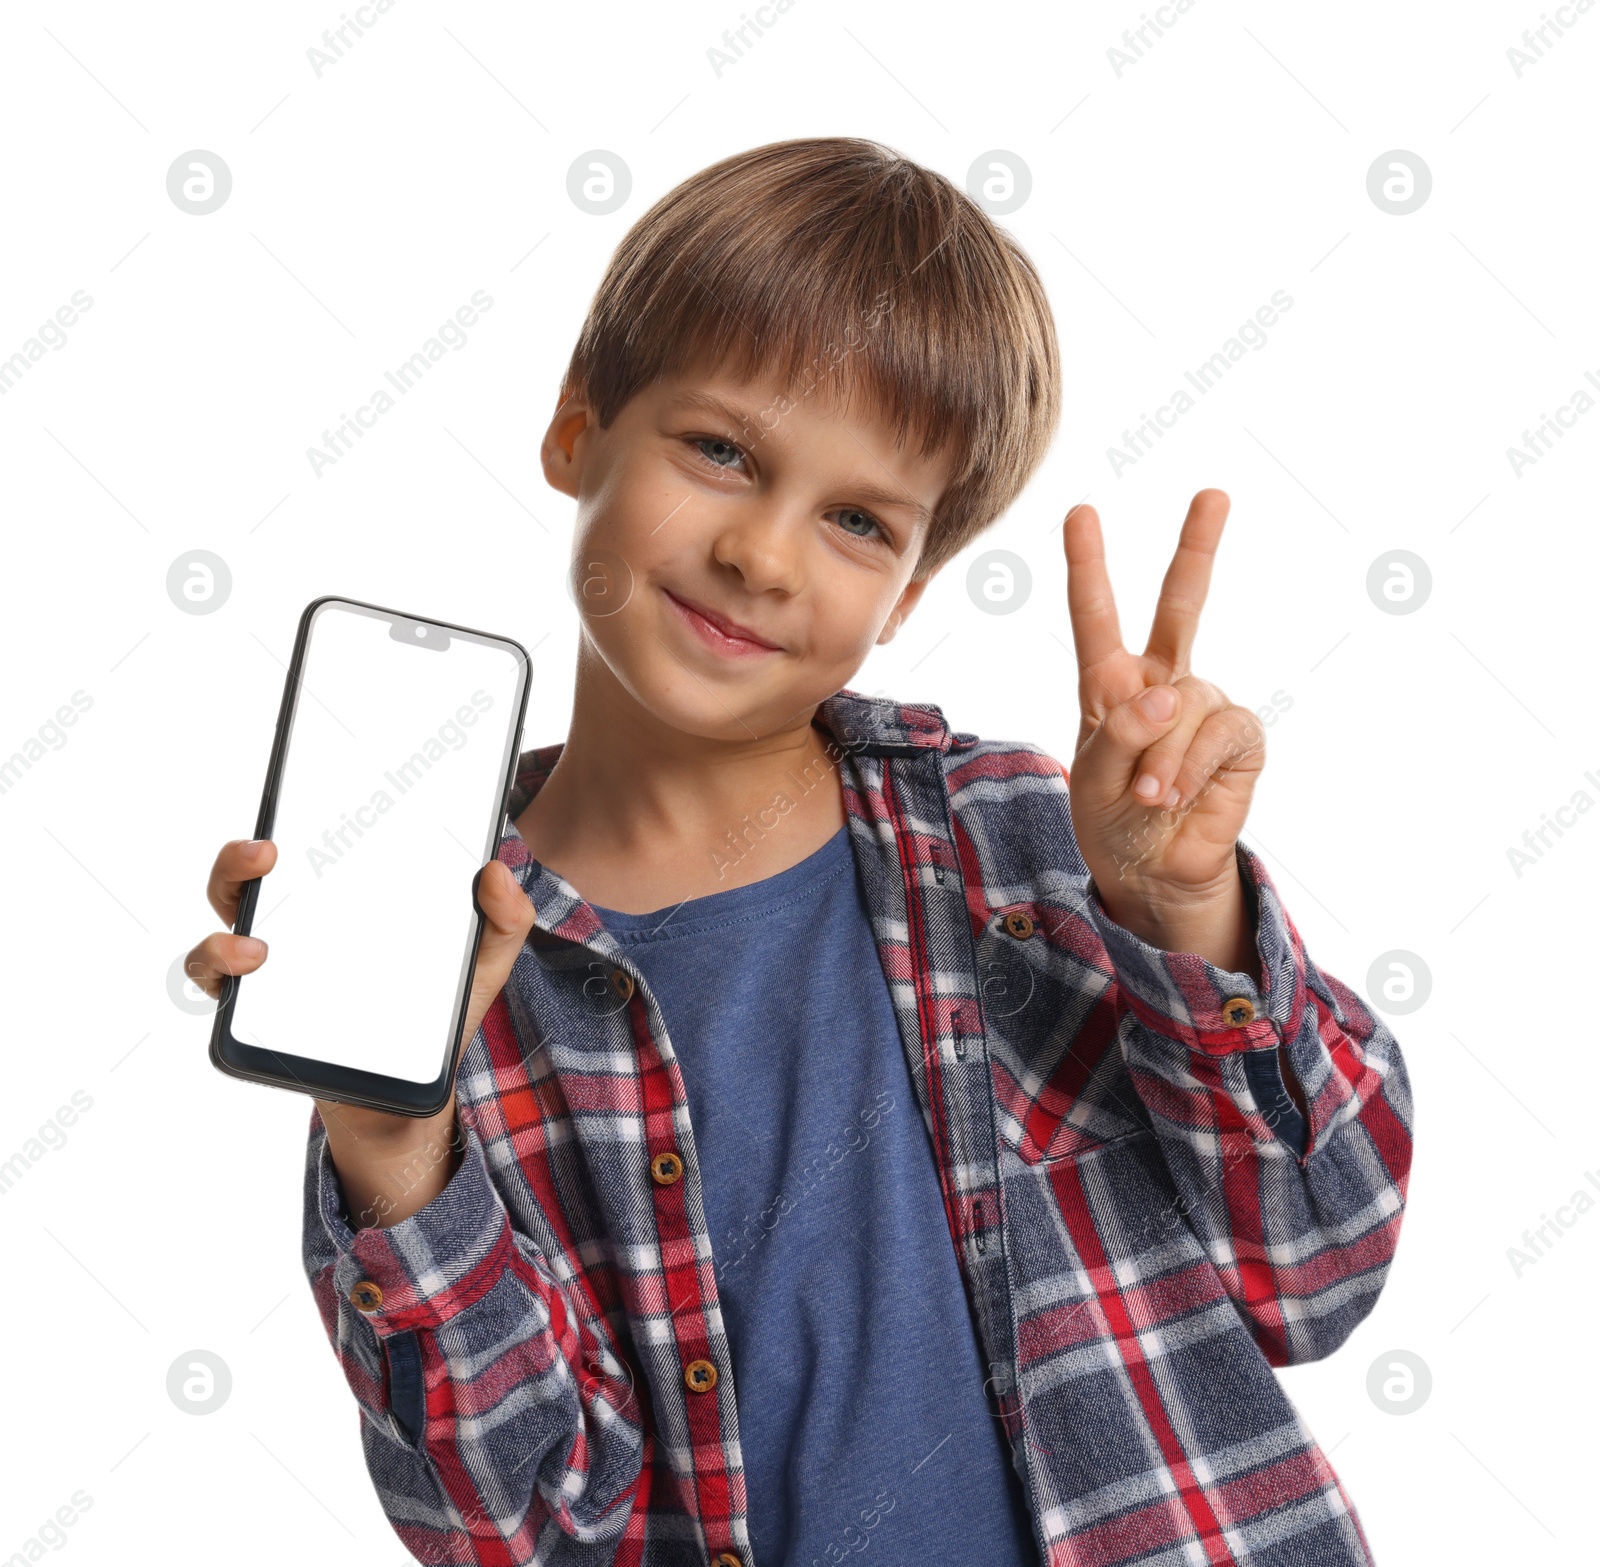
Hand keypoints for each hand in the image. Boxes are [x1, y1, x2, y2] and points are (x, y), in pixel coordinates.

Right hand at [187, 838, 535, 1221]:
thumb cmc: (438, 1014)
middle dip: (238, 858)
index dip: (298, 817)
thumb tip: (496, 871)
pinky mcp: (258, 1014)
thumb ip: (504, 918)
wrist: (411, 1094)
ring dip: (222, 927)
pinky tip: (248, 971)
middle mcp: (299, 927)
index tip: (308, 799)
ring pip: (222, 931)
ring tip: (255, 945)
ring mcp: (274, 970)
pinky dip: (217, 971)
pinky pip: (216, 986)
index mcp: (347, 902)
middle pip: (248, 879)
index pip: (311, 849)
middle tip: (264, 852)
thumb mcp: (482, 963)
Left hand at [1061, 489, 1266, 969]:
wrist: (1152, 873)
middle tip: (1214, 493)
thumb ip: (1117, 733)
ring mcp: (1204, 709)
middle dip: (1198, 549)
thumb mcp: (1091, 779)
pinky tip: (1172, 797)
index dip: (1089, 565)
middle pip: (1181, 607)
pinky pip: (1216, 733)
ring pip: (1185, 705)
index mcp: (1112, 686)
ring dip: (1159, 758)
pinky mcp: (1239, 739)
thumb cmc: (1112, 822)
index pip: (1098, 617)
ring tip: (1147, 796)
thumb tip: (1167, 695)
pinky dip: (1187, 767)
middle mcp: (1163, 685)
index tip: (1082, 512)